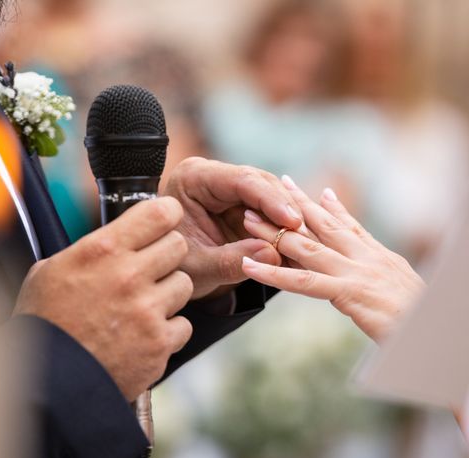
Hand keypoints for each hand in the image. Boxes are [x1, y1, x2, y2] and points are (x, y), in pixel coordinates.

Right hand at [14, 198, 193, 401]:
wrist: (47, 381)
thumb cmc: (46, 323)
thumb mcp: (52, 270)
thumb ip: (91, 248)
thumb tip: (118, 235)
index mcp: (102, 250)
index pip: (159, 213)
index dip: (168, 214)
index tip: (166, 219)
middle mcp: (129, 275)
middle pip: (179, 246)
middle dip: (167, 255)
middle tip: (150, 270)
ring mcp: (148, 310)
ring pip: (185, 284)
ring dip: (169, 294)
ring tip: (142, 307)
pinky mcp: (160, 343)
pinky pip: (183, 325)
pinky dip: (169, 332)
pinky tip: (144, 336)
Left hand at [163, 157, 305, 299]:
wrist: (162, 271)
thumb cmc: (171, 266)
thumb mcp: (197, 268)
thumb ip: (229, 261)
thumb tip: (272, 254)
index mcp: (194, 178)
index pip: (241, 181)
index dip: (271, 201)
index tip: (293, 222)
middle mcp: (214, 176)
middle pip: (262, 184)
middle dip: (286, 209)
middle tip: (306, 235)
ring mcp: (230, 190)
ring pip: (271, 197)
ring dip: (289, 220)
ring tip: (307, 242)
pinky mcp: (242, 206)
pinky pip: (271, 213)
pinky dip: (284, 229)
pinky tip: (300, 244)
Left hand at [242, 176, 424, 341]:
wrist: (442, 334)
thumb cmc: (426, 322)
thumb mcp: (406, 290)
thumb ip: (387, 276)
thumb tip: (375, 268)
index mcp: (380, 257)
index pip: (348, 225)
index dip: (327, 207)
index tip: (311, 190)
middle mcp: (367, 257)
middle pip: (323, 224)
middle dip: (295, 204)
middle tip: (274, 183)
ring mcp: (357, 272)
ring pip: (307, 246)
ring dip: (275, 231)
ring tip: (247, 217)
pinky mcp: (349, 292)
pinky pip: (303, 282)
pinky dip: (273, 274)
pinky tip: (249, 266)